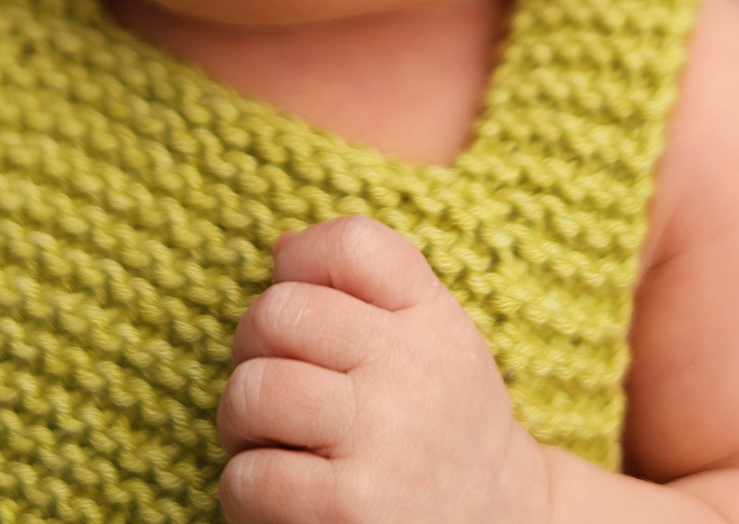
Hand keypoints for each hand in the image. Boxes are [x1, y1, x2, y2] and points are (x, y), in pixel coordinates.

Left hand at [219, 215, 551, 523]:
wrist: (497, 523)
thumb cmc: (440, 424)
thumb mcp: (434, 338)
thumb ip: (369, 286)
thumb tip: (281, 248)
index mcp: (431, 317)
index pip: (351, 243)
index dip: (301, 263)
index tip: (306, 308)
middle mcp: (411, 369)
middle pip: (278, 312)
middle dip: (253, 349)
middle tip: (278, 387)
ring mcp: (382, 437)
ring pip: (253, 389)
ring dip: (240, 421)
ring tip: (271, 440)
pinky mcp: (351, 506)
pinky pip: (249, 475)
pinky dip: (245, 488)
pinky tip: (280, 493)